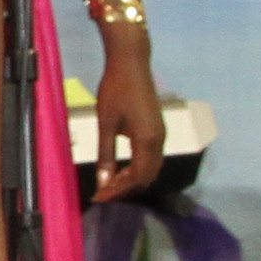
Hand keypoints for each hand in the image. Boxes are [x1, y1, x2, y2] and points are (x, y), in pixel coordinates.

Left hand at [87, 31, 168, 204]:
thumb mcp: (106, 123)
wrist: (131, 62)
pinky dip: (138, 168)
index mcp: (147, 141)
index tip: (99, 197)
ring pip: (151, 168)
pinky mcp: (158, 128)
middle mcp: (159, 141)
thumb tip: (103, 182)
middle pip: (147, 177)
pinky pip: (151, 157)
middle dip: (126, 189)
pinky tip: (121, 168)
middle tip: (103, 193)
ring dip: (132, 179)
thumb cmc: (116, 90)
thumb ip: (105, 154)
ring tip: (110, 183)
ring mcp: (160, 134)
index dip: (118, 191)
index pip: (136, 177)